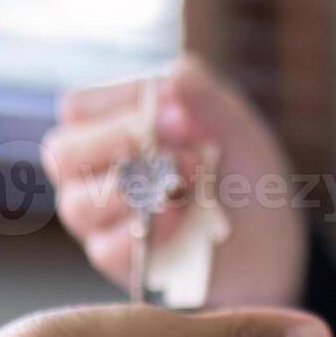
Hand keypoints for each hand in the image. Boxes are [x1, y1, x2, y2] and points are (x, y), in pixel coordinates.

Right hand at [42, 56, 308, 305]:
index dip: (119, 105)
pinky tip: (178, 219)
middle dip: (113, 145)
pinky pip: (105, 249)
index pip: (78, 108)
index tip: (177, 114)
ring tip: (182, 186)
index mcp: (117, 127)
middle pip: (62, 153)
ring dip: (132, 191)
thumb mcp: (238, 131)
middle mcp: (100, 171)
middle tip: (168, 147)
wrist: (273, 246)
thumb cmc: (246, 179)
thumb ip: (207, 98)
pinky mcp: (120, 261)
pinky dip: (142, 231)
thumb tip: (175, 74)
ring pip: (76, 205)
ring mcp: (104, 219)